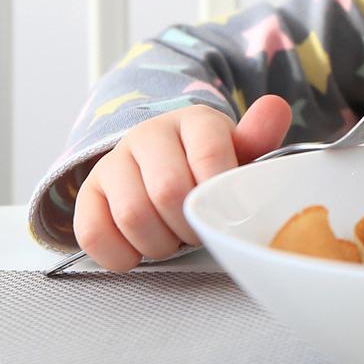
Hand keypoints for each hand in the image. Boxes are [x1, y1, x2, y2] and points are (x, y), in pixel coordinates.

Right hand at [73, 94, 293, 270]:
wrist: (159, 165)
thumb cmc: (206, 167)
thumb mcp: (237, 153)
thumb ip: (258, 137)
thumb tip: (276, 109)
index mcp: (192, 121)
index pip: (210, 154)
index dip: (219, 192)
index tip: (225, 209)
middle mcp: (147, 135)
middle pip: (168, 191)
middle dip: (189, 225)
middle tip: (197, 230)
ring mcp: (112, 163)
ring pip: (131, 215)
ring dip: (158, 243)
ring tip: (172, 237)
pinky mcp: (88, 194)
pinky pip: (92, 233)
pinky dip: (120, 254)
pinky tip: (138, 248)